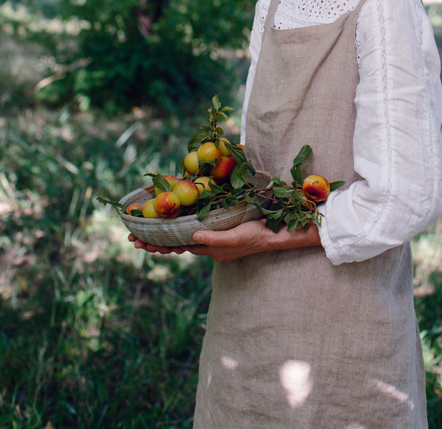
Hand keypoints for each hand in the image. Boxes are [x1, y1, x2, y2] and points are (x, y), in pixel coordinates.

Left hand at [128, 219, 321, 260]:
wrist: (273, 235)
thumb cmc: (255, 235)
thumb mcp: (235, 238)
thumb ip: (214, 240)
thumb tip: (192, 237)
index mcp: (207, 248)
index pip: (176, 247)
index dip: (156, 243)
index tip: (137, 240)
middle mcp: (206, 246)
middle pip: (175, 244)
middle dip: (154, 241)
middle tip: (133, 238)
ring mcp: (212, 241)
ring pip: (182, 240)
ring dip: (164, 238)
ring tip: (146, 235)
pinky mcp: (218, 233)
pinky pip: (193, 233)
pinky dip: (180, 231)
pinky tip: (176, 227)